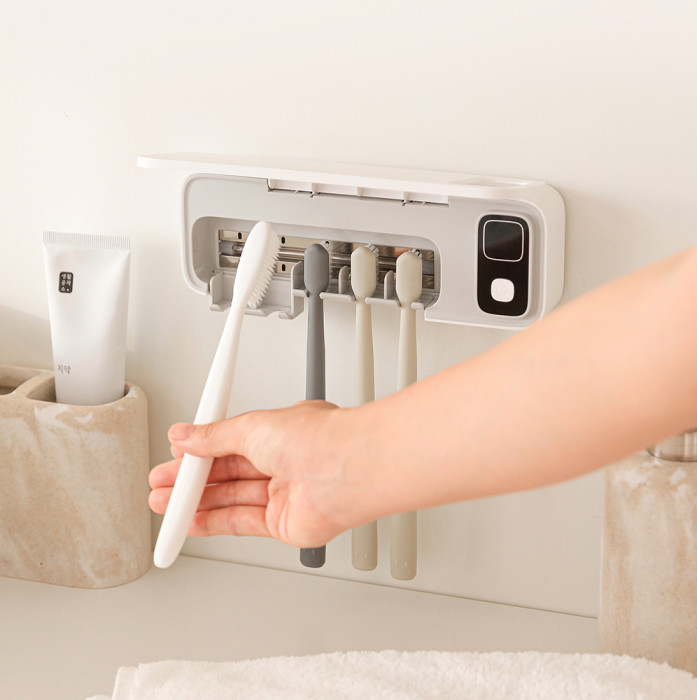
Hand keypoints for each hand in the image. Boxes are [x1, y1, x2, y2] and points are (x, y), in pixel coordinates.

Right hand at [148, 401, 362, 548]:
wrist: (346, 471)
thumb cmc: (316, 439)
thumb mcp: (251, 426)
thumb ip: (214, 437)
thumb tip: (186, 435)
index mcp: (277, 432)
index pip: (229, 442)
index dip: (200, 452)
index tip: (174, 457)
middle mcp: (282, 461)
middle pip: (226, 473)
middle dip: (190, 480)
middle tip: (160, 485)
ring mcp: (284, 493)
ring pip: (230, 499)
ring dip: (195, 503)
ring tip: (164, 505)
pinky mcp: (284, 523)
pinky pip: (241, 523)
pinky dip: (213, 522)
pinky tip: (190, 522)